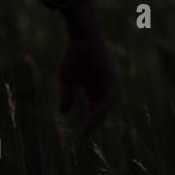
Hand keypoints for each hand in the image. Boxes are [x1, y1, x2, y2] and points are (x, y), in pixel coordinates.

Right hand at [58, 0, 115, 134]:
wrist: (80, 39)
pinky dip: (103, 104)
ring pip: (107, 105)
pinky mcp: (112, 77)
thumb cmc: (73, 55)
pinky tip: (95, 110)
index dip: (90, 122)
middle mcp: (104, 88)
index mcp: (94, 89)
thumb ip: (67, 95)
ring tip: (91, 124)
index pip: (94, 109)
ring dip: (99, 115)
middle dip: (96, 122)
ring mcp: (109, 83)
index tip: (83, 135)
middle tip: (88, 133)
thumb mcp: (66, 79)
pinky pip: (110, 95)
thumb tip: (62, 112)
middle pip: (102, 110)